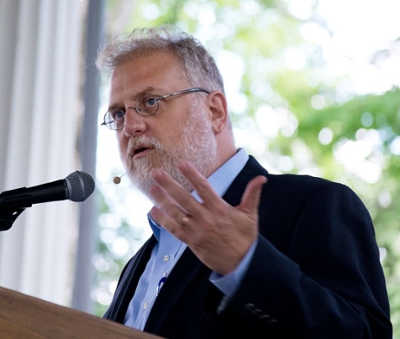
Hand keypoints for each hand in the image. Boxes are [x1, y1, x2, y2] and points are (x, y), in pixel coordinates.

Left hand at [149, 161, 266, 274]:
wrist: (240, 263)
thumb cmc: (245, 237)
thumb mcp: (250, 214)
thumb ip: (252, 194)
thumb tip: (262, 178)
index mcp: (219, 209)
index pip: (204, 187)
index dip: (192, 174)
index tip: (181, 163)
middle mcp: (206, 218)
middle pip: (184, 198)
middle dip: (169, 184)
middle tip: (156, 172)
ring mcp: (197, 230)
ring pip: (176, 213)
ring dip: (162, 200)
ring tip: (152, 188)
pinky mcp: (191, 242)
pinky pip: (174, 230)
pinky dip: (163, 221)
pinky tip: (153, 211)